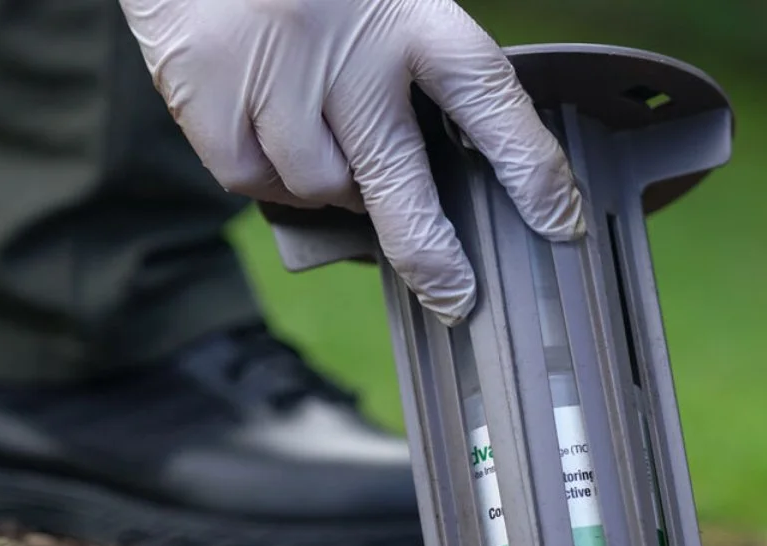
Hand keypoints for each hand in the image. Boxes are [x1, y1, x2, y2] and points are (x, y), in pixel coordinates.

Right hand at [119, 0, 585, 324]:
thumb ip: (415, 59)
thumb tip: (443, 173)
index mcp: (408, 9)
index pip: (487, 95)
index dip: (529, 169)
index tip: (560, 224)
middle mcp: (345, 46)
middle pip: (399, 179)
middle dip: (431, 252)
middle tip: (455, 296)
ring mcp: (273, 73)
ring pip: (321, 188)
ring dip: (333, 186)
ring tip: (322, 138)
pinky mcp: (205, 94)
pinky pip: (252, 181)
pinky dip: (266, 175)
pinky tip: (267, 134)